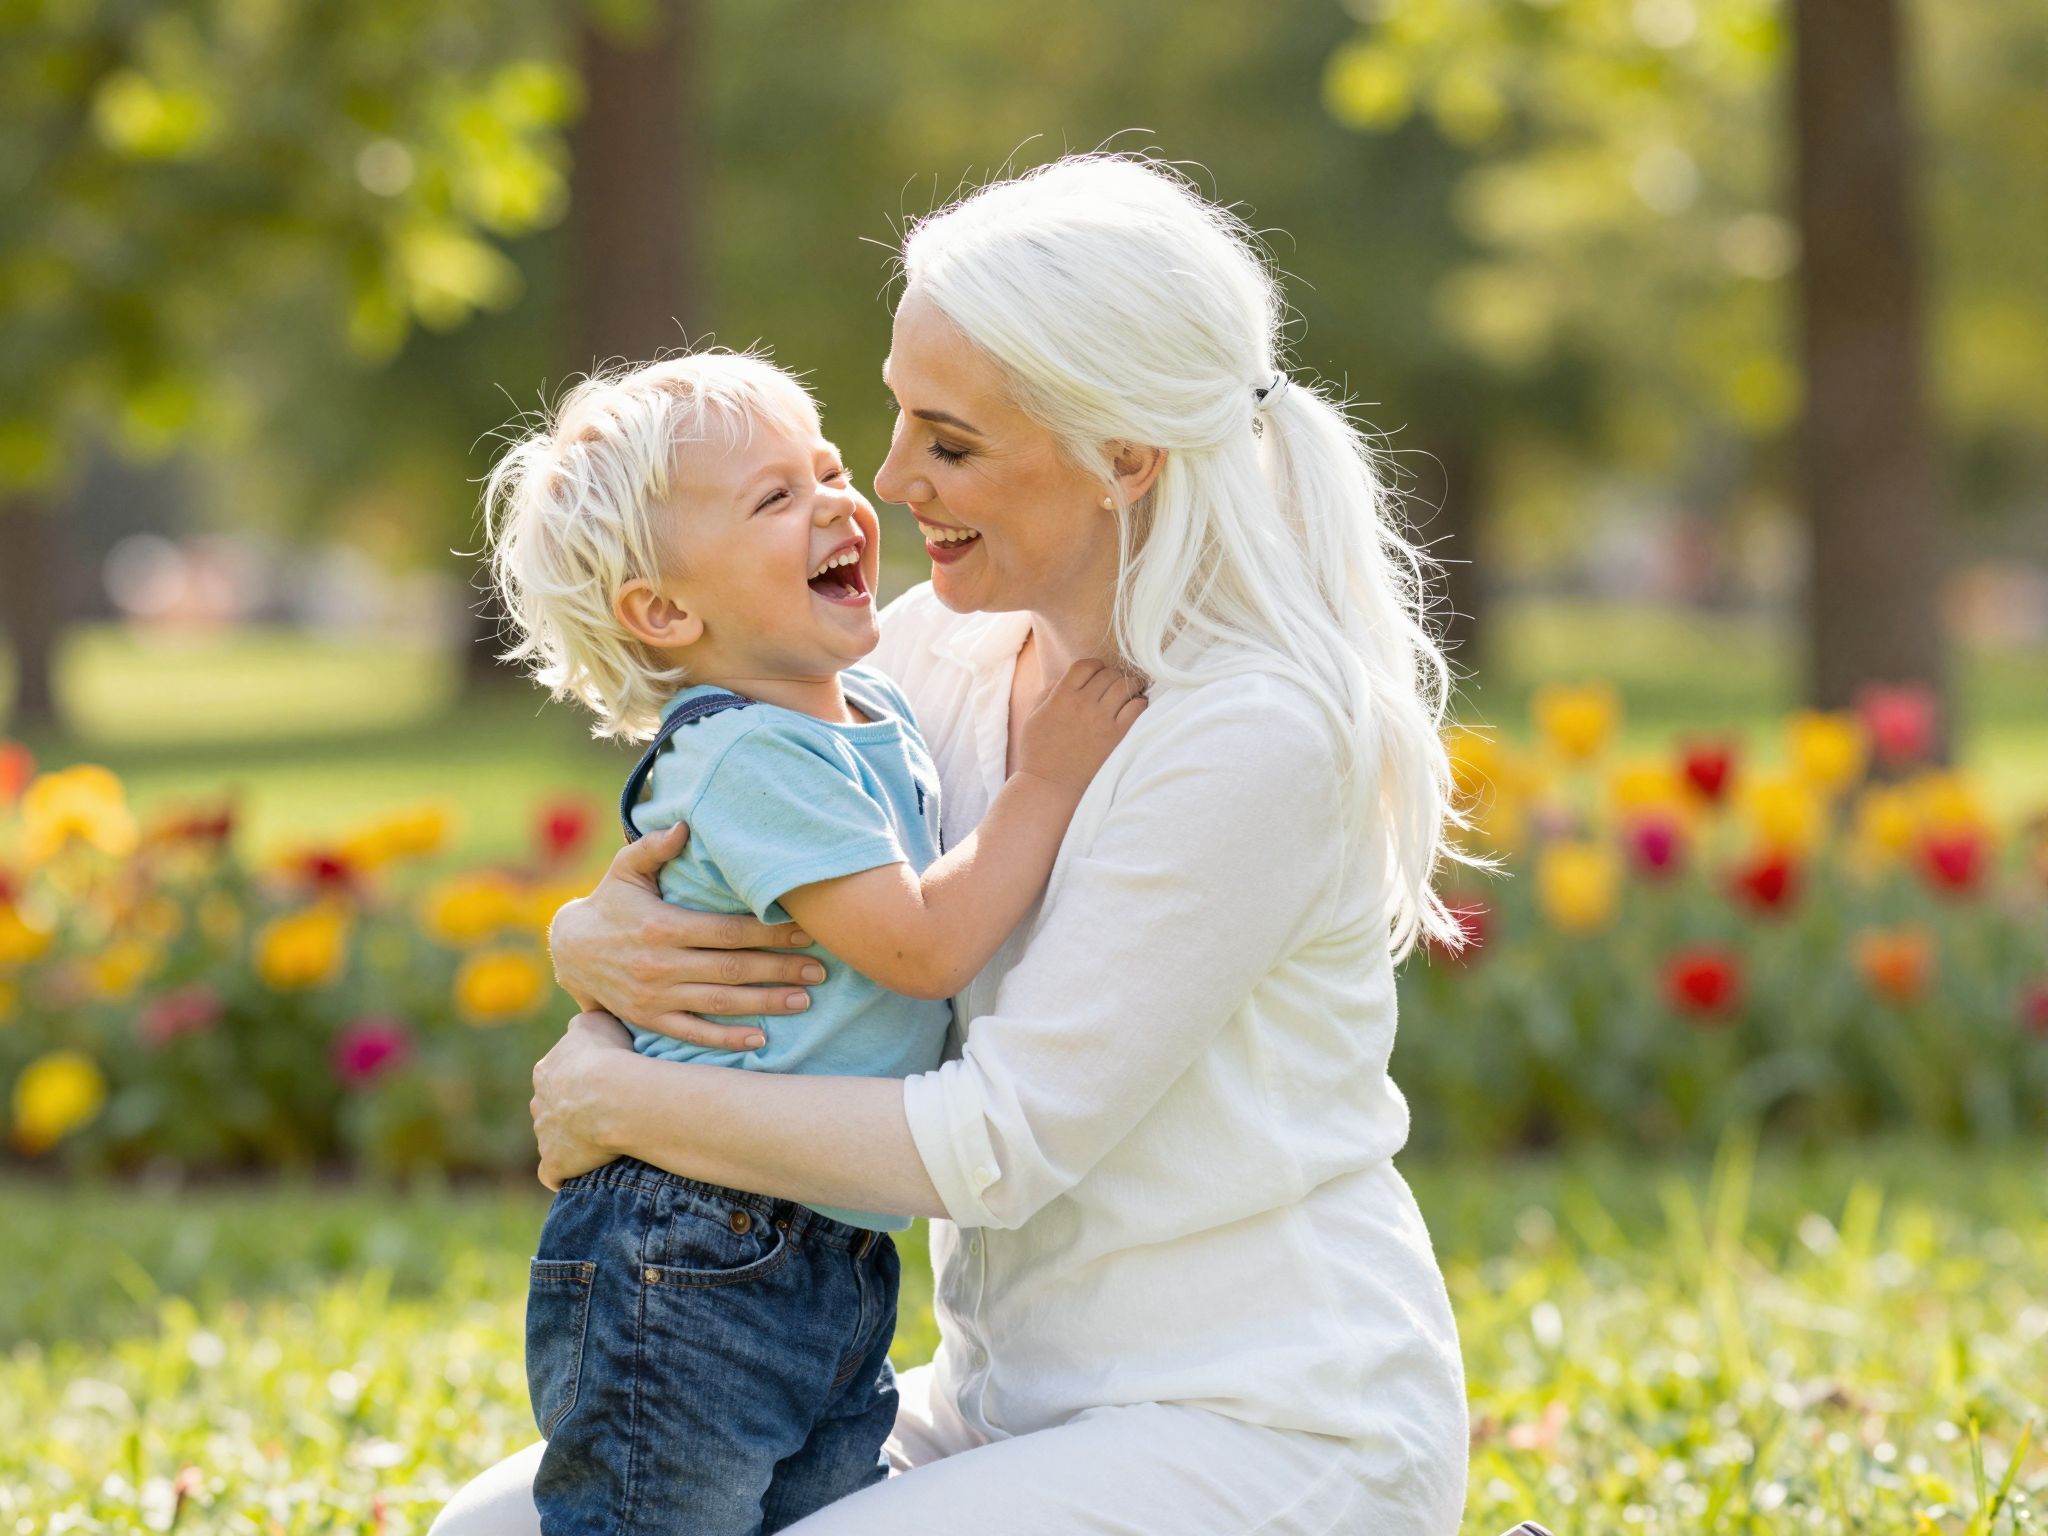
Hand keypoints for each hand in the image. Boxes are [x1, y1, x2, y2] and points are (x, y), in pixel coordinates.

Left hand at [531, 1010, 635, 1189]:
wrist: (612, 1094)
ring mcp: (543, 1135)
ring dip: (573, 1141)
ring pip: (554, 1139)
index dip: (581, 1080)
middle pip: (552, 1108)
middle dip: (573, 1112)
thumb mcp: (595, 1021)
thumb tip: (580, 1030)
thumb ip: (583, 1026)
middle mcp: (538, 1103)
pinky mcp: (553, 1163)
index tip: (605, 1084)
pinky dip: (564, 1173)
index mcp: (545, 1070)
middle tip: (608, 1112)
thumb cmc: (609, 1055)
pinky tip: (583, 1171)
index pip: (557, 1076)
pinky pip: (552, 1173)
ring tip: (605, 1140)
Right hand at [547, 821, 824, 1049]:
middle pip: (733, 968)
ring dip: (765, 1003)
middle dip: (780, 969)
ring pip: (720, 1002)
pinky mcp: (649, 1019)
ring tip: (804, 1000)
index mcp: (663, 926)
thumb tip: (684, 825)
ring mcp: (655, 996)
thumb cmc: (609, 903)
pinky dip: (726, 1039)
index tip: (807, 930)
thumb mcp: (625, 869)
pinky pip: (693, 1033)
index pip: (729, 931)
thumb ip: (653, 847)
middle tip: (820, 970)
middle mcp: (661, 964)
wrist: (568, 951)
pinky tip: (759, 1039)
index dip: (771, 932)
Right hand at [1014, 659, 1147, 796]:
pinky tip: (1136, 707)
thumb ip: (1049, 693)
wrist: (1050, 786)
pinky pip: (1137, 707)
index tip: (1099, 674)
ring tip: (1132, 690)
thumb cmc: (1039, 753)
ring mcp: (1102, 719)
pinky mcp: (1117, 736)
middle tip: (1116, 684)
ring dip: (1130, 685)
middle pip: (1108, 674)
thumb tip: (1065, 679)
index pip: (1085, 665)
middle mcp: (1082, 703)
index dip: (1095, 666)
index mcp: (1061, 696)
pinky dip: (1139, 703)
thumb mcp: (1034, 717)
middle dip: (1113, 676)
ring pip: (1124, 686)